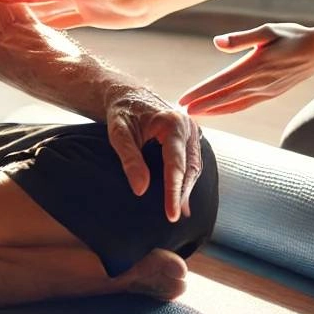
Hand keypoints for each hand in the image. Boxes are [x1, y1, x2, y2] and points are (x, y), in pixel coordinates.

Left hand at [106, 90, 202, 221]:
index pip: (176, 165)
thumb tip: (141, 189)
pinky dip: (187, 179)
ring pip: (195, 166)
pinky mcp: (188, 137)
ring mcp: (191, 131)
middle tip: (174, 218)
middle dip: (183, 193)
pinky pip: (192, 161)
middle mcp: (188, 126)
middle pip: (190, 167)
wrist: (128, 95)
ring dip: (187, 189)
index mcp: (173, 123)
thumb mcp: (118, 133)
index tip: (172, 214)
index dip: (174, 191)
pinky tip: (181, 196)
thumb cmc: (121, 113)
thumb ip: (129, 159)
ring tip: (179, 212)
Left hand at [179, 23, 313, 114]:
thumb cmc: (292, 36)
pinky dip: (229, 110)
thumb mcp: (268, 31)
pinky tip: (219, 111)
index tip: (184, 100)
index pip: (221, 82)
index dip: (201, 92)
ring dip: (213, 110)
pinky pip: (245, 105)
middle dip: (202, 105)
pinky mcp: (271, 94)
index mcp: (254, 66)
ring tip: (195, 114)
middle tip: (181, 112)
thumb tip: (217, 42)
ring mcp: (266, 92)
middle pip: (223, 97)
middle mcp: (259, 83)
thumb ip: (241, 38)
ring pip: (234, 105)